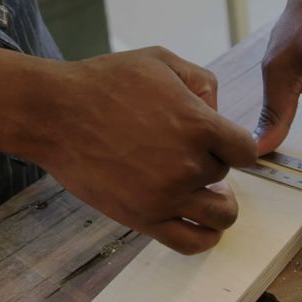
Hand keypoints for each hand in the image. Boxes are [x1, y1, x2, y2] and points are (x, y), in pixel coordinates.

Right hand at [27, 47, 256, 254]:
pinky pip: (191, 242)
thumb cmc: (104, 82)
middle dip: (211, 163)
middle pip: (225, 176)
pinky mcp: (142, 218)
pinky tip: (197, 221)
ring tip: (201, 191)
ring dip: (216, 203)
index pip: (247, 150)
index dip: (235, 144)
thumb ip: (202, 80)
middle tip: (186, 155)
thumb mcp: (160, 60)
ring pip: (220, 216)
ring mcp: (166, 196)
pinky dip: (204, 237)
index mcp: (198, 124)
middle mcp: (188, 164)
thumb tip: (217, 111)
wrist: (54, 113)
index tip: (219, 141)